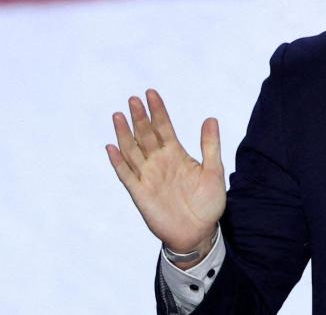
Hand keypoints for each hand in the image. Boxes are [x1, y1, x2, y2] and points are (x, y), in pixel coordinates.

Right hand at [105, 89, 225, 258]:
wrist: (199, 232)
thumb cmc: (208, 202)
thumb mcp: (214, 171)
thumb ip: (210, 145)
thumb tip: (210, 118)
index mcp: (176, 154)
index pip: (163, 127)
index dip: (158, 110)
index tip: (151, 92)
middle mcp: (159, 162)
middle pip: (145, 135)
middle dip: (140, 117)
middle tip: (133, 99)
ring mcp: (148, 176)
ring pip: (132, 150)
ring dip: (125, 134)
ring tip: (118, 115)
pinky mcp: (140, 193)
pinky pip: (126, 175)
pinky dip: (118, 161)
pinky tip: (111, 147)